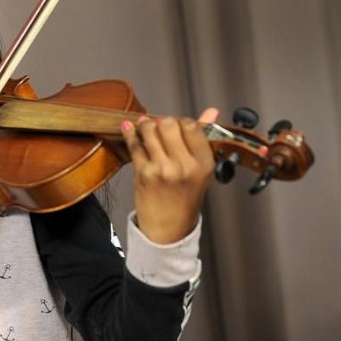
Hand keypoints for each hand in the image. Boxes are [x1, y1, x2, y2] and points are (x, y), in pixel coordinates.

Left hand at [121, 108, 218, 243]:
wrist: (168, 228)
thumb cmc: (184, 199)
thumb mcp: (200, 170)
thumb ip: (202, 138)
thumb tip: (211, 111)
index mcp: (203, 163)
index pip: (192, 125)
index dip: (181, 121)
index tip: (175, 126)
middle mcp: (185, 165)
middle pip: (169, 124)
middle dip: (161, 122)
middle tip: (158, 128)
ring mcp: (163, 169)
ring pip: (150, 130)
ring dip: (145, 126)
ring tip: (145, 129)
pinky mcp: (144, 173)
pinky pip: (134, 144)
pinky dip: (130, 133)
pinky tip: (129, 128)